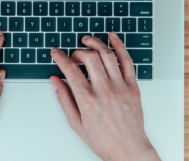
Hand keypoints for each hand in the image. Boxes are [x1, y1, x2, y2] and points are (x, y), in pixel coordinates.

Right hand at [50, 32, 159, 160]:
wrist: (128, 150)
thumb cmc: (103, 140)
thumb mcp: (76, 123)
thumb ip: (64, 99)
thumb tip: (55, 81)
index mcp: (88, 101)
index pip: (70, 70)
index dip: (60, 57)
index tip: (56, 53)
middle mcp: (104, 91)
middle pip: (89, 58)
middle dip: (77, 51)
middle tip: (73, 54)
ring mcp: (120, 87)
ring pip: (107, 55)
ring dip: (95, 43)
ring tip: (87, 41)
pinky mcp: (133, 87)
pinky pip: (127, 61)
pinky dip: (119, 46)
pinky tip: (113, 38)